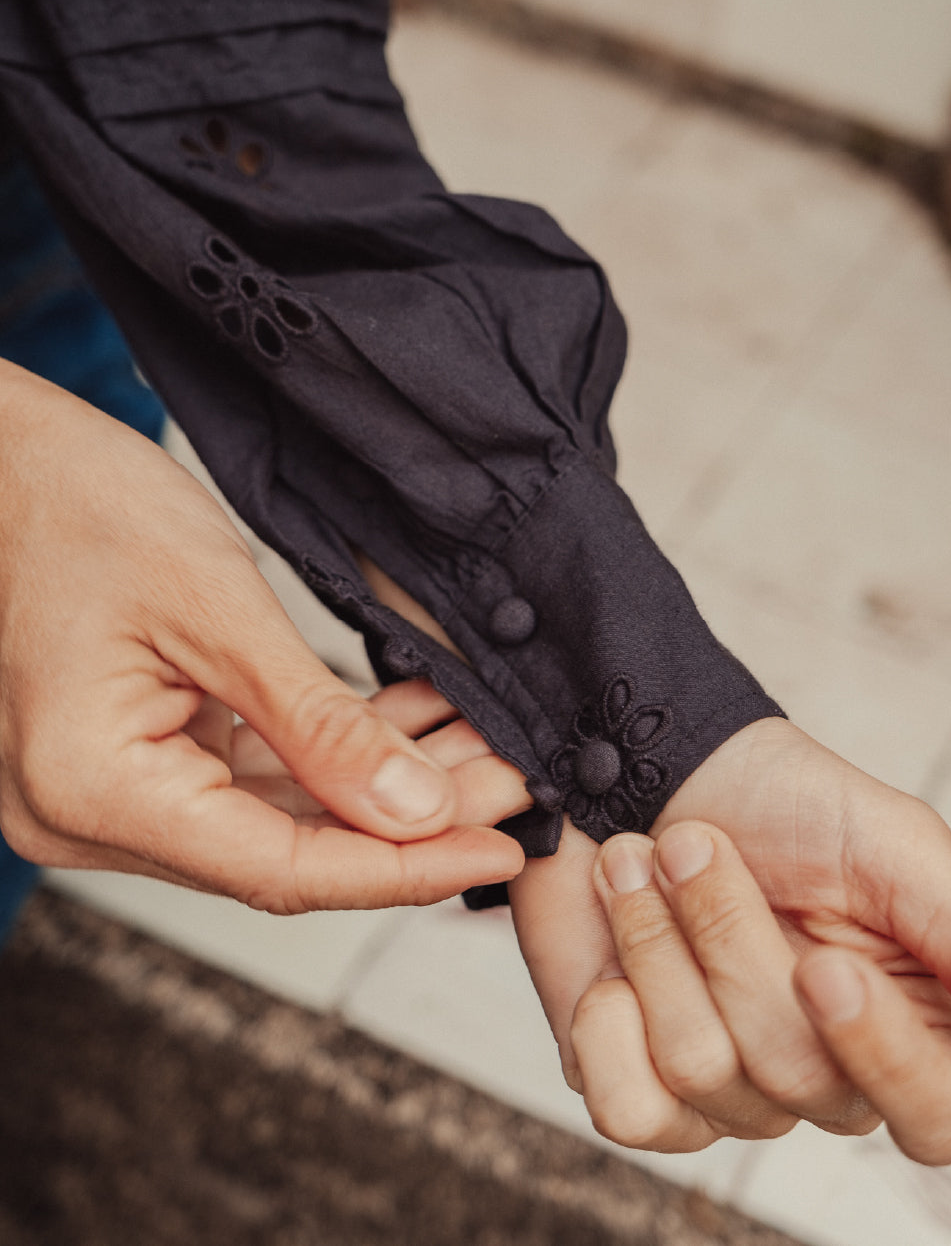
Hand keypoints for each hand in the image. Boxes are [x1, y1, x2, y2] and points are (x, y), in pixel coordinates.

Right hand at [0, 361, 526, 909]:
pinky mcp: (137, 759)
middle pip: (287, 849)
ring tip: (484, 749)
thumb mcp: (217, 609)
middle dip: (411, 820)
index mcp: (94, 789)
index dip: (402, 869)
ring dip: (384, 787)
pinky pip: (253, 776)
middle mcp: (92, 815)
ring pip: (280, 817)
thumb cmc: (76, 506)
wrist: (3, 463)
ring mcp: (111, 792)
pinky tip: (414, 723)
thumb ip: (319, 725)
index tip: (497, 849)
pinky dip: (334, 755)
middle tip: (516, 783)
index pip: (281, 868)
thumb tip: (417, 811)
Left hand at [511, 718, 950, 1164]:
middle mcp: (822, 1073)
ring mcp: (725, 1088)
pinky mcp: (636, 1082)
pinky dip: (604, 1021)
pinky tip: (610, 955)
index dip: (882, 1056)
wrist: (645, 763)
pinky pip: (627, 1110)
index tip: (822, 968)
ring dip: (654, 942)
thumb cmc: (783, 800)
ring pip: (700, 1073)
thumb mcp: (894, 843)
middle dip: (727, 935)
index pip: (940, 1118)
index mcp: (909, 1024)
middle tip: (690, 844)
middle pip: (789, 1076)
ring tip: (636, 861)